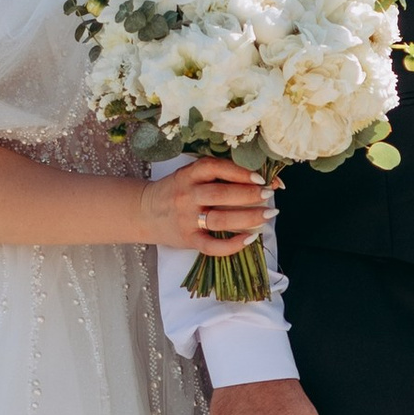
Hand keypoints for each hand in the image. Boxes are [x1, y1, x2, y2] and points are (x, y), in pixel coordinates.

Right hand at [141, 158, 270, 254]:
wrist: (144, 212)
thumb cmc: (176, 191)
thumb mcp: (190, 176)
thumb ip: (218, 175)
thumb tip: (261, 179)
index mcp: (188, 175)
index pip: (215, 168)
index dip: (239, 172)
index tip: (260, 177)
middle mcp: (187, 195)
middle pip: (221, 195)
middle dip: (249, 195)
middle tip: (269, 195)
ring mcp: (187, 219)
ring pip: (220, 220)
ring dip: (248, 218)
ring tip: (267, 215)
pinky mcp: (188, 239)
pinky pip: (212, 246)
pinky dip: (232, 245)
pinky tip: (249, 239)